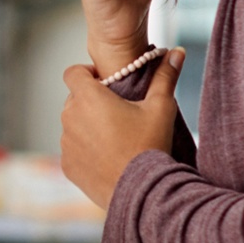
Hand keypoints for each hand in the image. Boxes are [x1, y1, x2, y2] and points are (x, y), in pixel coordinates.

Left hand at [59, 48, 184, 208]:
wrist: (142, 191)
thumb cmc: (150, 146)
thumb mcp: (161, 108)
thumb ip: (165, 77)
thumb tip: (177, 52)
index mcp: (88, 98)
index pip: (72, 72)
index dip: (87, 73)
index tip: (105, 83)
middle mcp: (70, 117)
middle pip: (74, 99)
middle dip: (91, 101)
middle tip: (118, 112)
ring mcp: (66, 142)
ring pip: (73, 125)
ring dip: (87, 126)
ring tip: (115, 137)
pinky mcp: (67, 164)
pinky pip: (73, 149)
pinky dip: (85, 149)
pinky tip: (108, 156)